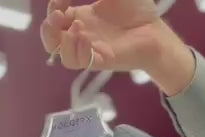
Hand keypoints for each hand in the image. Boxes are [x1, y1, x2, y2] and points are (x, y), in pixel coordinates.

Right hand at [41, 0, 161, 71]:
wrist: (155, 28)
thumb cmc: (137, 9)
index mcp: (82, 18)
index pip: (56, 17)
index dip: (53, 6)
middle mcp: (83, 36)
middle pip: (52, 41)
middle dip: (48, 28)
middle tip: (58, 16)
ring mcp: (91, 49)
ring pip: (63, 56)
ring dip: (63, 41)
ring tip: (78, 26)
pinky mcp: (101, 60)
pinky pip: (80, 63)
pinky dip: (78, 50)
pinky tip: (86, 37)